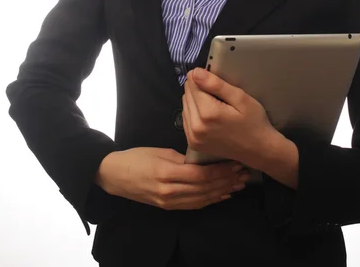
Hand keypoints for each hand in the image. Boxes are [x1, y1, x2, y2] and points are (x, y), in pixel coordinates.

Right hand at [95, 147, 250, 209]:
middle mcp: (170, 192)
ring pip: (202, 199)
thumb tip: (204, 158)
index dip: (222, 171)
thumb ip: (183, 157)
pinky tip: (222, 195)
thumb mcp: (161, 151)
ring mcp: (169, 202)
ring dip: (222, 192)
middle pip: (205, 189)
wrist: (114, 175)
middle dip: (227, 181)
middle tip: (244, 174)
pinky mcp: (168, 207)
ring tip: (238, 184)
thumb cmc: (137, 157)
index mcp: (168, 174)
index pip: (202, 175)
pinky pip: (193, 205)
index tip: (236, 163)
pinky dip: (210, 201)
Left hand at [182, 67, 275, 165]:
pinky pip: (186, 119)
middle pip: (187, 94)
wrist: (258, 150)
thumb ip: (216, 84)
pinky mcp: (193, 143)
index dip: (203, 77)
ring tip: (216, 105)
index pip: (192, 83)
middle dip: (199, 89)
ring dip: (196, 101)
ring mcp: (193, 138)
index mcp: (208, 114)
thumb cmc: (254, 122)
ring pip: (185, 105)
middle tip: (220, 95)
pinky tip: (210, 115)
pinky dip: (195, 113)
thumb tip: (195, 73)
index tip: (216, 81)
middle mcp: (196, 127)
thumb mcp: (241, 98)